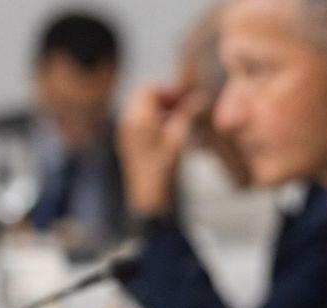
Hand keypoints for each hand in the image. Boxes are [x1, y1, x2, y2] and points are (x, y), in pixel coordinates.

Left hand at [119, 84, 205, 214]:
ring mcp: (126, 134)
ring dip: (160, 109)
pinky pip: (139, 123)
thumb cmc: (164, 169)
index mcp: (137, 118)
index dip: (169, 91)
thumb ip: (188, 115)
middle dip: (164, 98)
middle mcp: (127, 122)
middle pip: (143, 98)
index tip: (187, 98)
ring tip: (180, 119)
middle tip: (184, 107)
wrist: (150, 198)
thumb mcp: (179, 139)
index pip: (150, 90)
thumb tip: (200, 98)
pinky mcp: (129, 145)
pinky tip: (170, 133)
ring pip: (141, 110)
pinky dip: (154, 121)